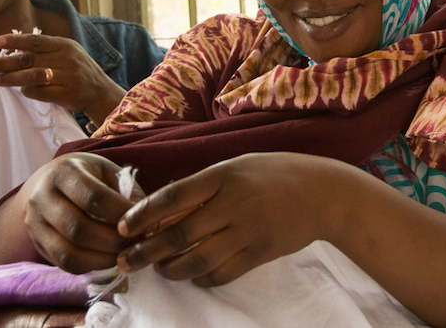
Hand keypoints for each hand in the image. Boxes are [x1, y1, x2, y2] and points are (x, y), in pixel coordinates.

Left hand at [0, 32, 126, 125]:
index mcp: (64, 45)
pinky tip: (20, 91)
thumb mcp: (66, 53)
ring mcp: (68, 76)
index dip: (15, 41)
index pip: (36, 40)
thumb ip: (44, 50)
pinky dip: (28, 92)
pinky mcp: (68, 94)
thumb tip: (11, 48)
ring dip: (11, 78)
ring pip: (33, 76)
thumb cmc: (77, 70)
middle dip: (2, 63)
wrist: (101, 91)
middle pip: (28, 59)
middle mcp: (66, 59)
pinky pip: (42, 93)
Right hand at [16, 152, 140, 272]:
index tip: (143, 222)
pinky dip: (91, 266)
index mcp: (64, 172)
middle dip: (114, 241)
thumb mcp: (108, 172)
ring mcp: (35, 223)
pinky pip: (64, 264)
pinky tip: (110, 258)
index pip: (93, 197)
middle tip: (138, 242)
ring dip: (103, 259)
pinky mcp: (37, 244)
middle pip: (79, 229)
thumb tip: (150, 222)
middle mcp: (42, 197)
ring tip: (126, 253)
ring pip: (68, 252)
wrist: (48, 182)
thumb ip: (128, 191)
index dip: (121, 214)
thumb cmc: (88, 175)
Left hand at [117, 152, 343, 285]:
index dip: (143, 214)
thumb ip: (205, 184)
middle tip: (126, 260)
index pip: (173, 197)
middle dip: (146, 251)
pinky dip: (201, 278)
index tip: (122, 227)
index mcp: (224, 175)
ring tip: (159, 269)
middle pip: (178, 234)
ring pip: (197, 260)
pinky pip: (222, 273)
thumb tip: (164, 208)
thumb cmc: (275, 174)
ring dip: (170, 269)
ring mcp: (248, 231)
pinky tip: (193, 275)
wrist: (323, 193)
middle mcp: (233, 203)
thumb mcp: (239, 166)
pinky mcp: (260, 253)